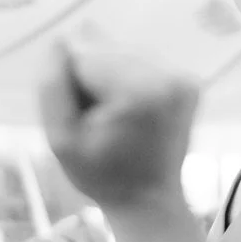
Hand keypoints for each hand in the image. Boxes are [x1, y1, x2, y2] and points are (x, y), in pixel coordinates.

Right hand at [37, 42, 198, 212]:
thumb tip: (59, 41)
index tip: (82, 120)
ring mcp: (182, 75)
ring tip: (114, 118)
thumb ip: (52, 87)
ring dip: (108, 76)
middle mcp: (167, 74)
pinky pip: (141, 62)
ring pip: (122, 51)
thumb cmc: (101, 176)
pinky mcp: (188, 79)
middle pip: (105, 48)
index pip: (83, 56)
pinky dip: (128, 80)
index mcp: (139, 91)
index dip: (71, 86)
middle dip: (91, 77)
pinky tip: (130, 111)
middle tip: (98, 121)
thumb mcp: (60, 140)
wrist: (150, 200)